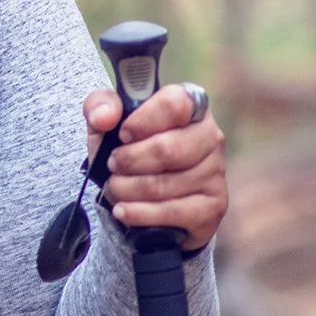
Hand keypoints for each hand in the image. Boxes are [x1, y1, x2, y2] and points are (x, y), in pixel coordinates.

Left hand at [85, 82, 228, 249]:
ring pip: (163, 184)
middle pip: (166, 149)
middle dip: (128, 161)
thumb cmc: (128, 150)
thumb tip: (104, 116)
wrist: (142, 195)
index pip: (175, 103)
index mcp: (190, 107)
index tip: (122, 134)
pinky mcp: (214, 206)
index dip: (143, 120)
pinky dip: (138, 213)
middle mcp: (210, 137)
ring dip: (126, 189)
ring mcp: (216, 172)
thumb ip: (100, 106)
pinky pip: (171, 212)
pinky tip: (124, 210)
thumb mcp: (107, 122)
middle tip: (114, 165)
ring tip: (116, 187)